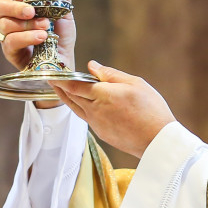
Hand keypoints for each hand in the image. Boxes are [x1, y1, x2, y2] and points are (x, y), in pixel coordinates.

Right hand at [0, 0, 76, 70]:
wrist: (64, 62)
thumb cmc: (60, 38)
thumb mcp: (65, 15)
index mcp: (23, 6)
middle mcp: (11, 18)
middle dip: (14, 6)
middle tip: (32, 11)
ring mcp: (8, 35)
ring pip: (5, 24)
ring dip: (27, 25)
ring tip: (45, 27)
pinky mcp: (10, 52)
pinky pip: (11, 41)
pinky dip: (27, 37)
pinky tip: (41, 37)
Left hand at [53, 61, 176, 157]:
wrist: (157, 141)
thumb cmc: (151, 109)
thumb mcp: (135, 84)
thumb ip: (110, 74)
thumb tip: (92, 66)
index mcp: (102, 95)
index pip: (74, 85)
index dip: (60, 78)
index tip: (50, 72)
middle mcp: (95, 110)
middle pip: (71, 97)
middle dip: (60, 87)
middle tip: (52, 78)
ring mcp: (96, 124)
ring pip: (76, 108)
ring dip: (67, 98)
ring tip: (61, 89)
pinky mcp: (101, 133)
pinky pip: (86, 117)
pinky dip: (79, 107)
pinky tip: (82, 103)